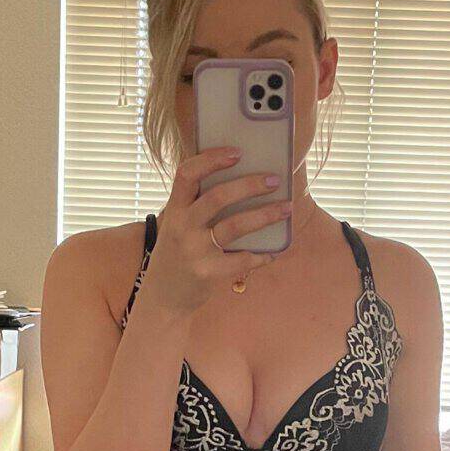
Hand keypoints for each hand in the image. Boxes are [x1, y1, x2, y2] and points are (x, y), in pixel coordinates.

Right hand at [147, 147, 290, 316]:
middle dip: (249, 185)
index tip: (238, 152)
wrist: (162, 298)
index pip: (187, 174)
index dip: (211, 159)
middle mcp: (182, 227)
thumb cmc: (176, 255)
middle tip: (274, 180)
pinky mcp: (207, 273)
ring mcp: (194, 250)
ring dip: (265, 215)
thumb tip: (241, 183)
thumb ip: (196, 207)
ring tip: (287, 208)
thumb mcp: (176, 226)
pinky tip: (273, 252)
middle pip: (217, 197)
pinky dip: (262, 256)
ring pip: (235, 226)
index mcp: (174, 209)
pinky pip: (242, 259)